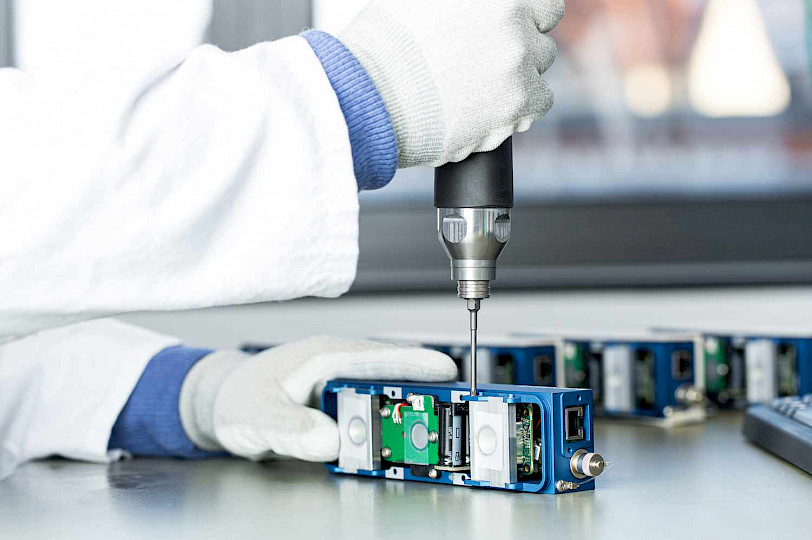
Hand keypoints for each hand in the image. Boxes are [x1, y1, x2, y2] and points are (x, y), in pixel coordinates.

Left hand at [179, 336, 457, 460]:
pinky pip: (372, 415)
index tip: (445, 370)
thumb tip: (330, 439)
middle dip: (420, 394)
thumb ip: (290, 426)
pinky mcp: (341, 406)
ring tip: (426, 434)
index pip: (376, 355)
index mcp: (322, 355)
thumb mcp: (256, 413)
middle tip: (445, 414)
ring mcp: (341, 386)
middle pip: (389, 378)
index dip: (413, 362)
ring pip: (384, 398)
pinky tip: (395, 445)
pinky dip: (386, 429)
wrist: (224, 402)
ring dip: (405, 414)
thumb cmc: (238, 396)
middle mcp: (338, 366)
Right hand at [339, 0, 564, 167]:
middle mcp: (514, 23)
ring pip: (538, 72)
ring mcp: (519, 63)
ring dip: (515, 80)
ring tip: (476, 90)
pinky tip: (485, 108)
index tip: (509, 34)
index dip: (527, 21)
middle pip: (540, 39)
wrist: (372, 96)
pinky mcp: (518, 103)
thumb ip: (465, 5)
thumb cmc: (384, 47)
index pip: (545, 6)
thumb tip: (474, 10)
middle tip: (481, 65)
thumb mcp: (419, 1)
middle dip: (517, 51)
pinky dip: (517, 110)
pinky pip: (538, 104)